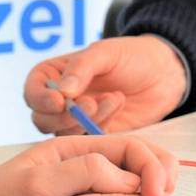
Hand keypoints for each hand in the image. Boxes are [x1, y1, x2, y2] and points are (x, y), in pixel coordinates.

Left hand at [0, 134, 179, 195]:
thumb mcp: (37, 184)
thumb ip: (82, 175)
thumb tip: (130, 179)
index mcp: (74, 149)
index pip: (128, 146)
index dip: (150, 166)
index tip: (158, 194)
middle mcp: (82, 166)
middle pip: (134, 163)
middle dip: (158, 174)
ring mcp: (81, 190)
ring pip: (128, 187)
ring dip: (149, 195)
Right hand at [25, 36, 187, 134]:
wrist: (163, 74)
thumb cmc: (131, 56)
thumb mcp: (105, 53)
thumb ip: (82, 69)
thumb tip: (62, 91)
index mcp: (54, 75)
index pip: (32, 92)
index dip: (41, 100)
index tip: (61, 101)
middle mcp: (60, 100)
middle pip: (43, 119)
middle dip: (67, 115)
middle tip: (92, 104)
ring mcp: (77, 120)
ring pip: (64, 134)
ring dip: (88, 120)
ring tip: (114, 99)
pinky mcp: (96, 136)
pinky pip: (88, 142)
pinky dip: (102, 128)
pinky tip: (118, 107)